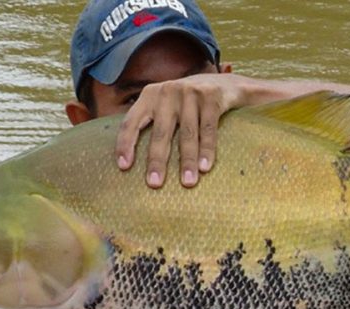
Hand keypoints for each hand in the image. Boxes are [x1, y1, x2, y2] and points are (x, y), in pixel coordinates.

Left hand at [114, 73, 248, 187]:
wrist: (226, 83)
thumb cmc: (189, 103)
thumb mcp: (167, 105)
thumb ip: (152, 122)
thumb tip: (131, 160)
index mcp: (150, 95)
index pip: (132, 121)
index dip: (125, 143)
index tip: (123, 166)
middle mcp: (167, 92)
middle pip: (160, 132)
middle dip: (157, 160)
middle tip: (154, 183)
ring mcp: (190, 93)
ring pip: (186, 134)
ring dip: (187, 161)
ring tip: (187, 182)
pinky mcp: (211, 97)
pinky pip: (208, 129)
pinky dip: (207, 150)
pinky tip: (205, 167)